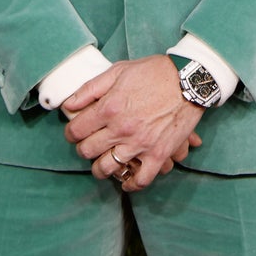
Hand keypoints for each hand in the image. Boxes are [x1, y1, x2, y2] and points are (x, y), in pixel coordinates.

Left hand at [62, 54, 204, 191]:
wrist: (187, 80)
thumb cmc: (153, 72)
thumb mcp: (118, 71)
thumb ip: (91, 88)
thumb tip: (68, 104)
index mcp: (109, 107)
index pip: (76, 130)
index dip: (70, 132)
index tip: (74, 132)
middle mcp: (121, 129)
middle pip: (88, 151)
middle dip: (83, 149)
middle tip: (87, 144)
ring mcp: (140, 144)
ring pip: (108, 168)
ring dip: (100, 168)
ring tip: (102, 162)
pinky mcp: (158, 154)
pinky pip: (141, 180)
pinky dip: (131, 184)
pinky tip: (126, 179)